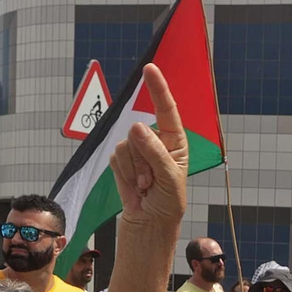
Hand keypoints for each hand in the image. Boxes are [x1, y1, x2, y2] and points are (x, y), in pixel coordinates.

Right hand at [108, 64, 187, 229]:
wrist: (149, 222)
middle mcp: (156, 140)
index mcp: (175, 141)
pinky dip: (123, 174)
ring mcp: (138, 149)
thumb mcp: (169, 178)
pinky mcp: (122, 159)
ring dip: (134, 170)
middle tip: (152, 180)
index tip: (150, 69)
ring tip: (145, 185)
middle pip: (139, 132)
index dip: (157, 89)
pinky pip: (115, 157)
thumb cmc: (168, 202)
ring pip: (125, 145)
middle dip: (143, 158)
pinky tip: (134, 185)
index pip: (166, 110)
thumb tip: (136, 126)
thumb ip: (154, 152)